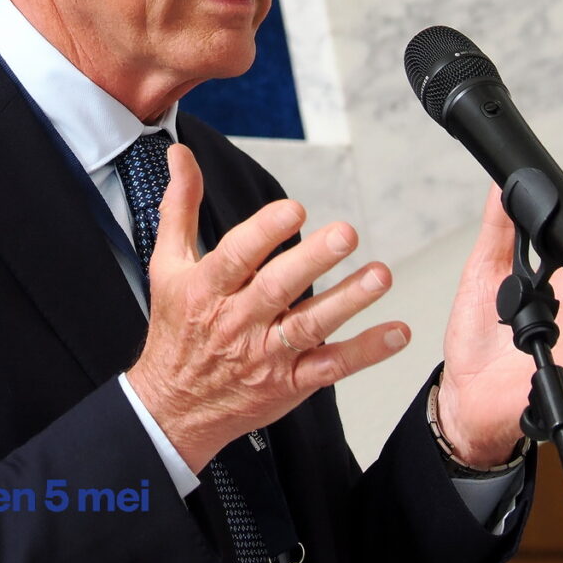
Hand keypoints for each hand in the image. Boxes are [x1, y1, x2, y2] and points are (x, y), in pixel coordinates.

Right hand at [126, 144, 410, 473]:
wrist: (172, 408)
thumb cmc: (176, 328)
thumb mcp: (167, 264)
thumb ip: (180, 206)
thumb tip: (180, 154)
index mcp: (207, 289)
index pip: (236, 257)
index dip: (264, 233)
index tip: (293, 209)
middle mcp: (237, 322)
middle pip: (277, 288)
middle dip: (313, 260)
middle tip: (347, 232)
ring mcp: (265, 355)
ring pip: (308, 326)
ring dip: (347, 301)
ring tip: (379, 276)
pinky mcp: (289, 384)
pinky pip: (330, 367)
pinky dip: (364, 352)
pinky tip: (394, 332)